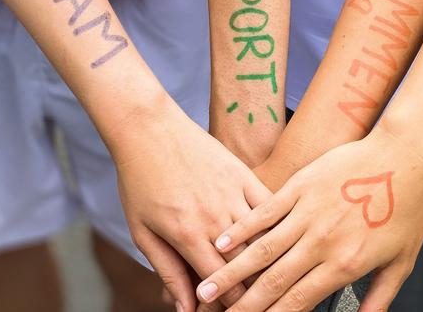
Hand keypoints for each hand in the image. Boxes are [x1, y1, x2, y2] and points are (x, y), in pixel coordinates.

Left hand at [113, 99, 272, 311]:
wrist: (149, 129)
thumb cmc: (140, 180)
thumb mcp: (142, 232)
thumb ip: (167, 272)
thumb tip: (185, 309)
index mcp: (188, 235)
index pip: (221, 285)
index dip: (231, 307)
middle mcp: (215, 218)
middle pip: (247, 268)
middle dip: (252, 290)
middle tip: (254, 301)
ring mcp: (233, 194)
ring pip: (264, 240)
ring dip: (269, 263)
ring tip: (270, 276)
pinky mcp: (244, 175)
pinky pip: (270, 208)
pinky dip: (276, 227)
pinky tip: (281, 240)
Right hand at [196, 129, 422, 311]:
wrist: (404, 156)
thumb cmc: (408, 206)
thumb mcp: (402, 261)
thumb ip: (380, 297)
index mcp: (345, 264)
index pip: (299, 301)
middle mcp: (321, 242)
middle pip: (273, 282)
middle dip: (243, 304)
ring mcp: (308, 212)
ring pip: (261, 250)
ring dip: (231, 273)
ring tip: (206, 289)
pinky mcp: (301, 186)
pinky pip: (265, 212)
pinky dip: (241, 230)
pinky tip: (221, 242)